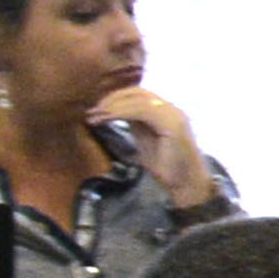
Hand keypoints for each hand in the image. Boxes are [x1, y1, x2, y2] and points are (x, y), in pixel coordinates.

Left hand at [98, 86, 210, 204]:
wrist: (186, 185)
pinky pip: (141, 110)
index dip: (115, 98)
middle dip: (111, 99)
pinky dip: (121, 112)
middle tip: (92, 111)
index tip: (95, 109)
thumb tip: (114, 110)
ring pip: (138, 99)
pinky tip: (107, 118)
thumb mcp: (145, 139)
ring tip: (96, 116)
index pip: (138, 94)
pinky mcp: (172, 124)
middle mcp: (172, 109)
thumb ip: (135, 122)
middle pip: (137, 92)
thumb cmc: (167, 168)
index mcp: (166, 112)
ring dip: (112, 106)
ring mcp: (174, 115)